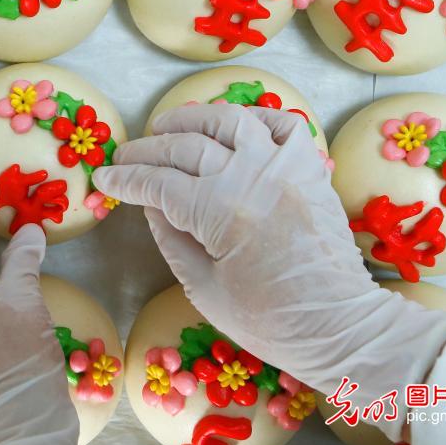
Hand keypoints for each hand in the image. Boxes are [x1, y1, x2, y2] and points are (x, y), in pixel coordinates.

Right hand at [92, 104, 445, 438]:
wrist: (341, 326)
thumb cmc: (270, 321)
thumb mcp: (203, 289)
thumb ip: (171, 239)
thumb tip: (150, 203)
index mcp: (219, 210)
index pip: (157, 183)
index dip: (125, 180)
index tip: (104, 179)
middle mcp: (250, 175)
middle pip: (185, 146)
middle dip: (147, 150)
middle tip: (125, 157)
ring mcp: (284, 166)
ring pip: (230, 119)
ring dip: (192, 118)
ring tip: (167, 126)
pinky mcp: (309, 168)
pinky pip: (282, 124)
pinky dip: (256, 118)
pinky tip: (234, 127)